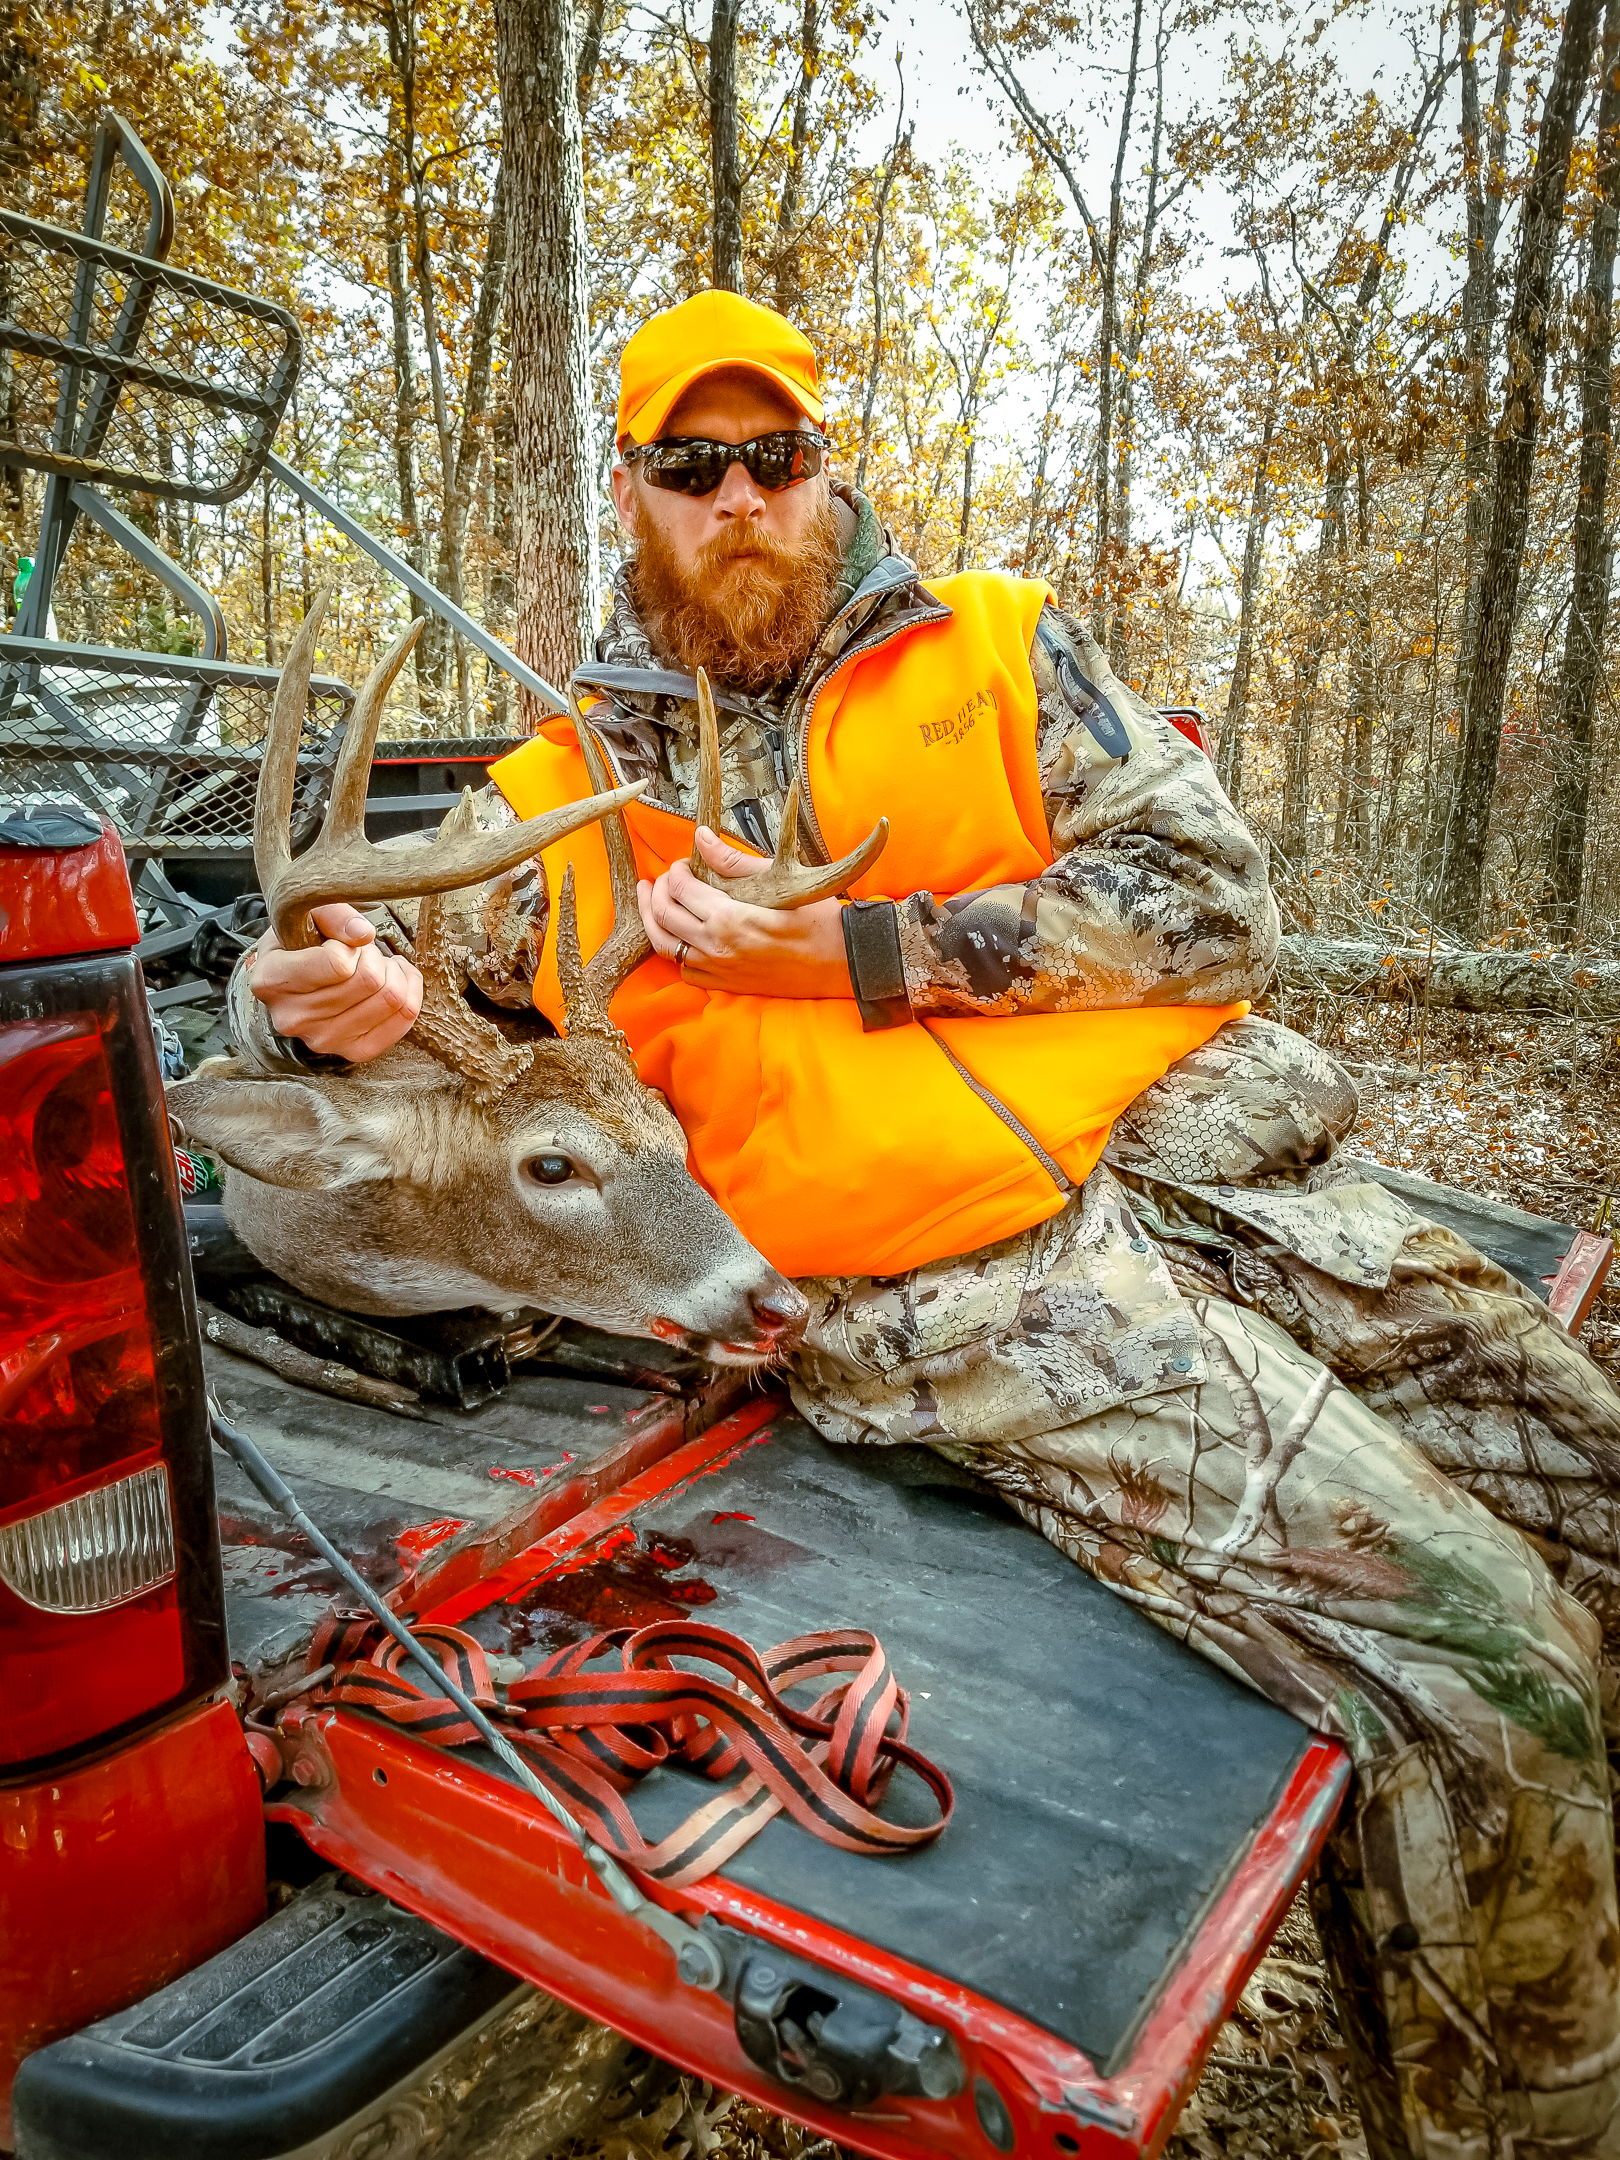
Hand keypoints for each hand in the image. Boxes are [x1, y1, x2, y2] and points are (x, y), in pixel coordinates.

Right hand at [246, 902, 423, 1060]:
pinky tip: (392, 979)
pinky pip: (404, 1018)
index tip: (341, 943)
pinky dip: (409, 992)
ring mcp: (324, 1040)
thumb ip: (334, 915)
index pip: (337, 964)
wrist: (293, 982)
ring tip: (376, 964)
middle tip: (362, 952)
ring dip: (393, 972)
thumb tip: (363, 934)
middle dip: (375, 956)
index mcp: (272, 981)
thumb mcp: (306, 915)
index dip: (350, 946)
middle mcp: (293, 1018)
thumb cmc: (300, 943)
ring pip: (391, 999)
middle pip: (369, 981)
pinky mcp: (354, 1051)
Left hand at [637, 828, 852, 997]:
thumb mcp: (778, 880)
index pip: (680, 889)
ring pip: (664, 946)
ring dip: (653, 920)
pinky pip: (684, 970)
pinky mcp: (726, 985)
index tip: (684, 862)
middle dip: (657, 892)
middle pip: (663, 916)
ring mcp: (718, 970)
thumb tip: (701, 837)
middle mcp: (716, 948)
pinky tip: (678, 934)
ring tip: (652, 901)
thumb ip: (733, 860)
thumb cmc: (816, 917)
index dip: (676, 870)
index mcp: (728, 919)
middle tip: (662, 878)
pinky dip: (674, 950)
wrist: (842, 960)